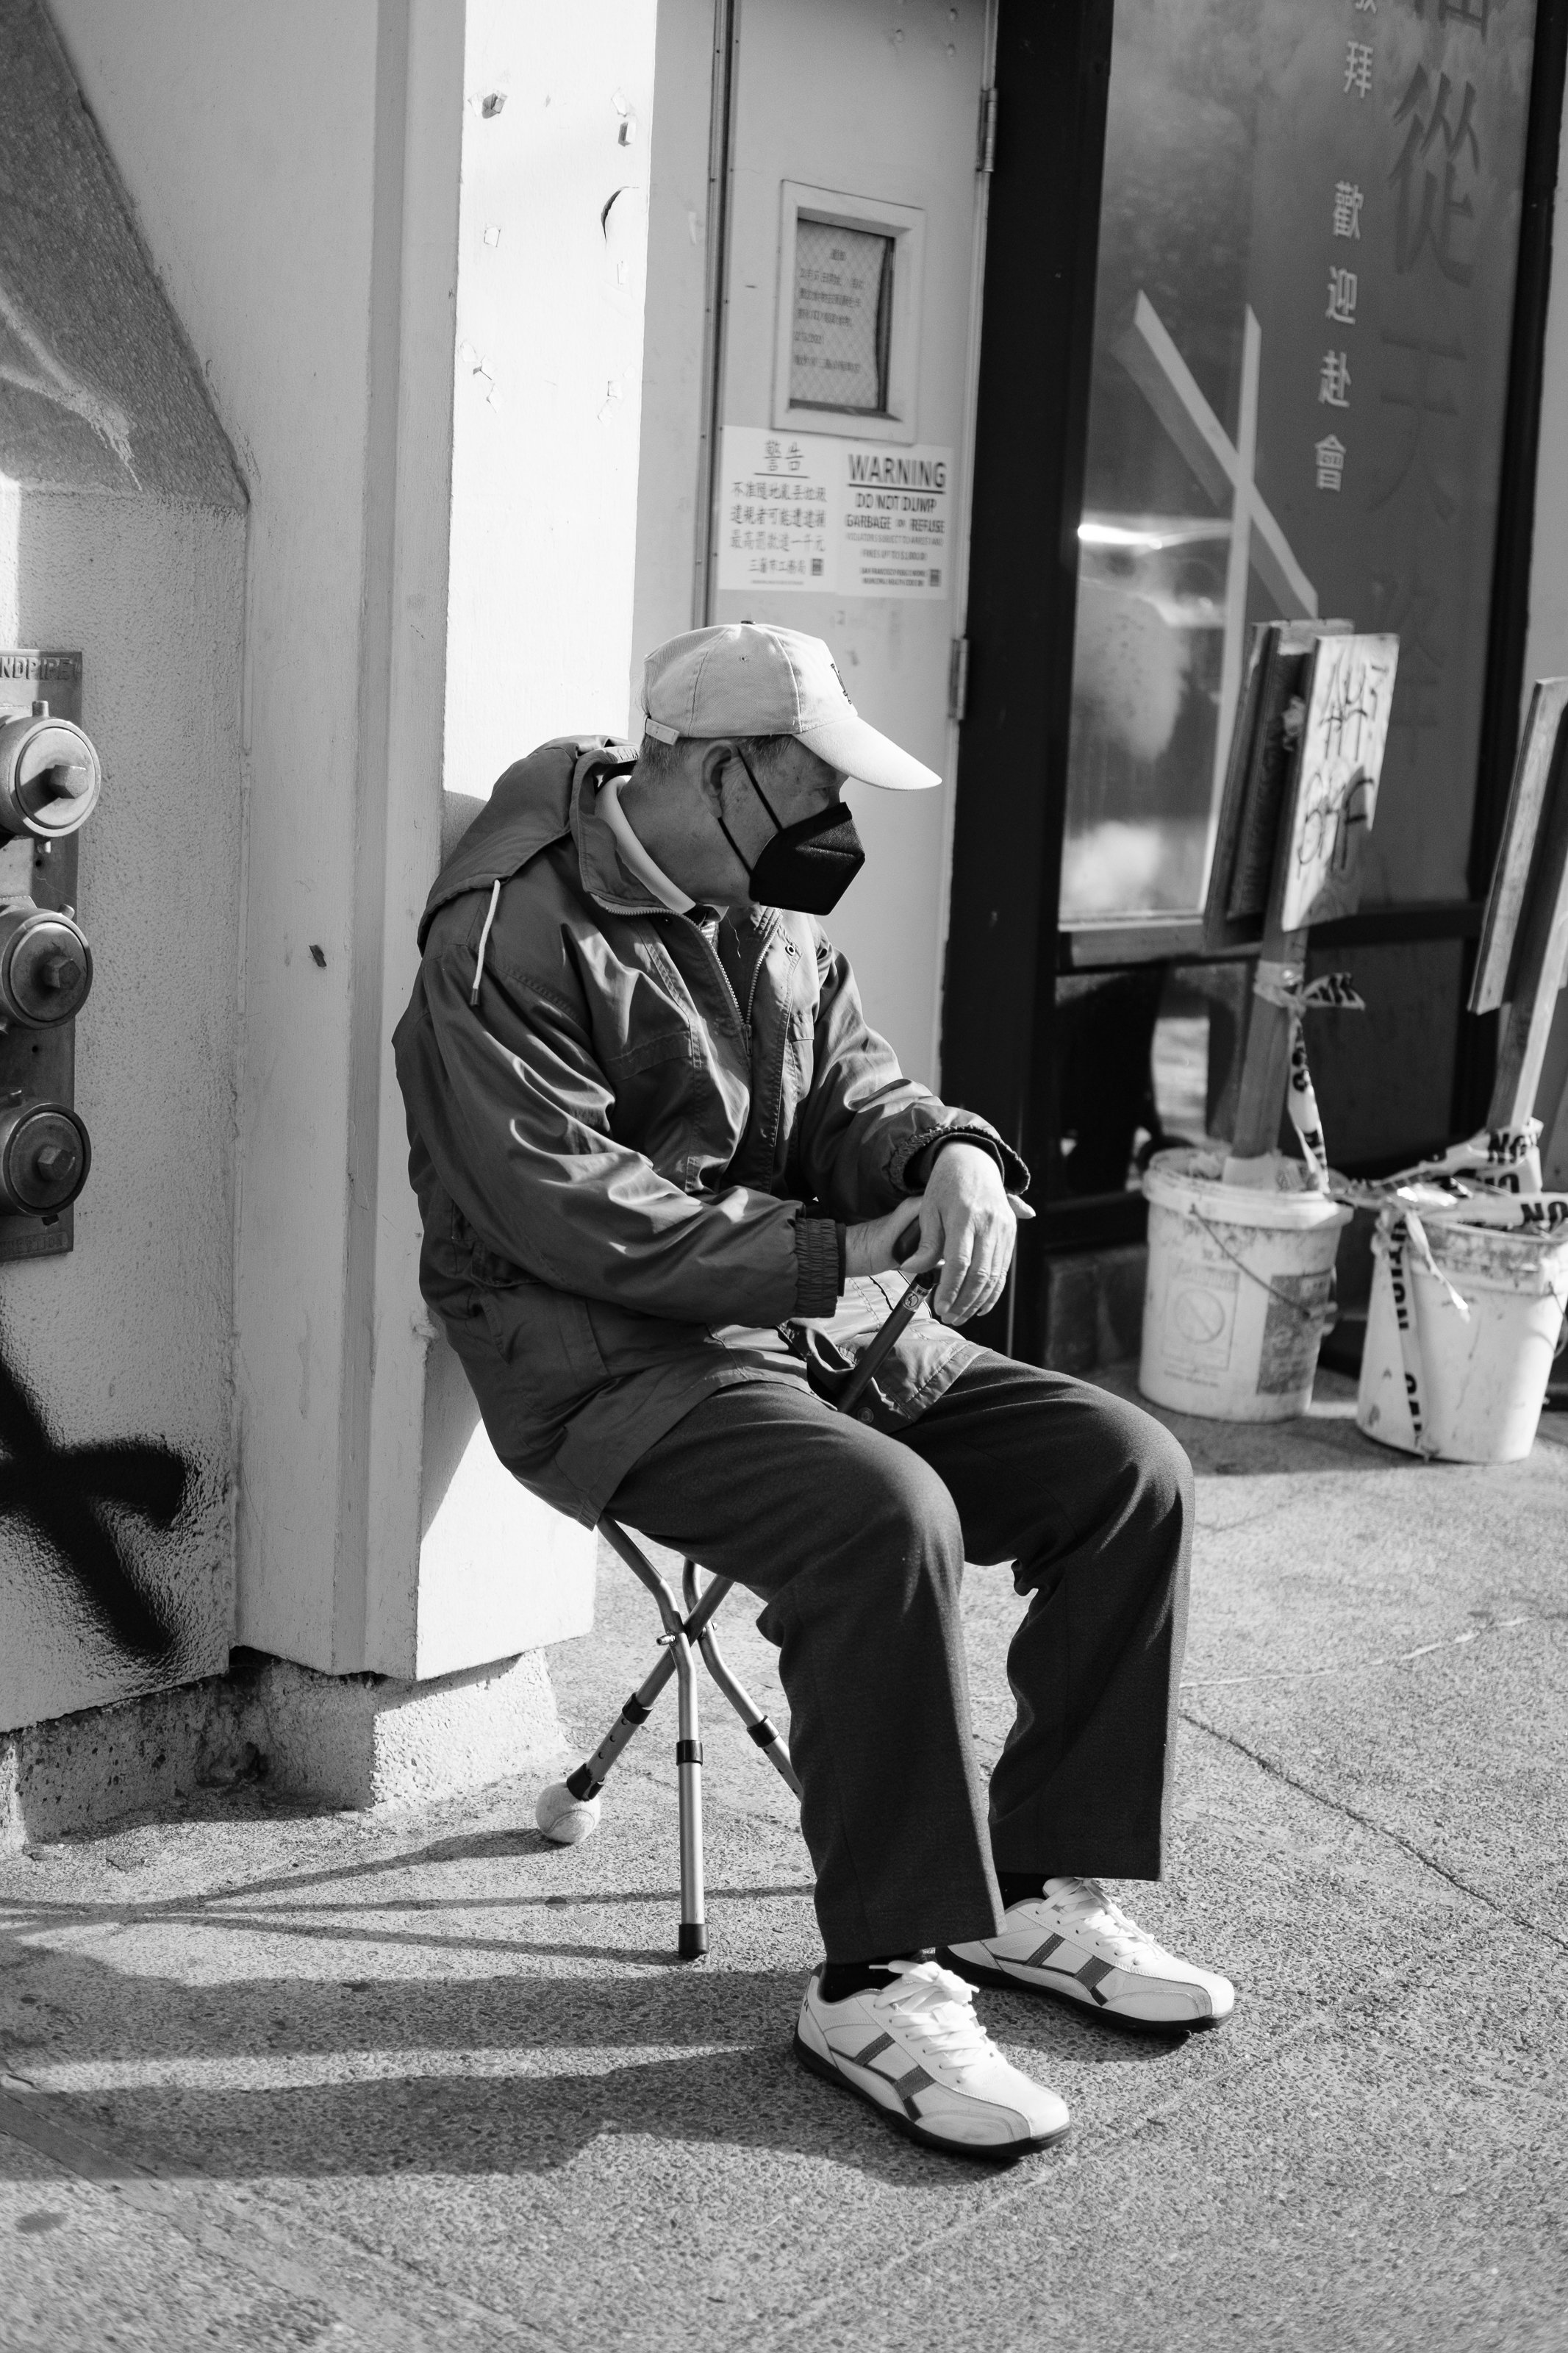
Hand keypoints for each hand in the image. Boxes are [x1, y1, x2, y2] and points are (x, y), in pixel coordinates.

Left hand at [901, 1141, 1027, 1324]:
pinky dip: (994, 1292)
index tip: (940, 1307)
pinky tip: (981, 1306)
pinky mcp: (1010, 1234)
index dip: (950, 1288)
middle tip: (949, 1318)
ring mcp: (1003, 1230)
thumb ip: (925, 1242)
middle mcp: (989, 1224)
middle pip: (980, 1274)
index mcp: (965, 1216)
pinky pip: (1004, 1269)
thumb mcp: (928, 1208)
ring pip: (994, 1276)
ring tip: (960, 1316)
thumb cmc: (946, 1185)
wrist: (974, 1160)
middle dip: (964, 1302)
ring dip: (978, 1301)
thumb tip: (911, 1270)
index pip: (959, 1262)